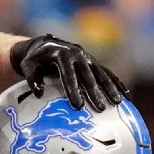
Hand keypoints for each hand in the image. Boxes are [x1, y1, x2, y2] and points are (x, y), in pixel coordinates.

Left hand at [9, 34, 127, 111]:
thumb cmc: (34, 60)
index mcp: (62, 55)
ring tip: (117, 103)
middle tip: (100, 109)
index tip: (78, 106)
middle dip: (95, 93)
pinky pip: (107, 73)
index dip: (73, 90)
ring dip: (110, 88)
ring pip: (101, 74)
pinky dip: (117, 83)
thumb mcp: (27, 66)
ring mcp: (88, 57)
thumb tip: (39, 93)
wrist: (44, 44)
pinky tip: (126, 95)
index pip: (68, 75)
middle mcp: (78, 55)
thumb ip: (32, 78)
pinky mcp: (94, 62)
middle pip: (88, 76)